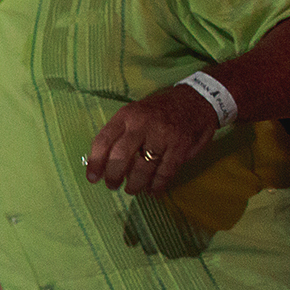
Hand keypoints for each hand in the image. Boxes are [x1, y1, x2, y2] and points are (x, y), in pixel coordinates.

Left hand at [86, 85, 217, 194]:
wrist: (196, 99)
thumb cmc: (159, 110)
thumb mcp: (135, 112)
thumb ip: (121, 132)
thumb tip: (104, 161)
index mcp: (126, 115)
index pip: (103, 140)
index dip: (95, 162)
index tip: (92, 178)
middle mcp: (142, 125)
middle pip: (120, 156)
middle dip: (113, 176)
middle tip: (112, 185)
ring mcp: (163, 136)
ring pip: (142, 168)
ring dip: (135, 184)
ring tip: (131, 189)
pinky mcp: (180, 147)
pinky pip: (165, 172)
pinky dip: (157, 185)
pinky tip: (152, 190)